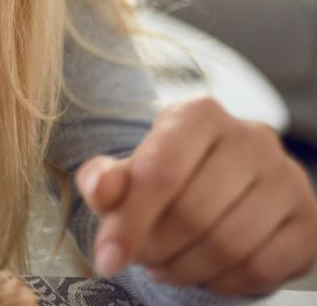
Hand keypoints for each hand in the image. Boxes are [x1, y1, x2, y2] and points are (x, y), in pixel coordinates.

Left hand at [76, 96, 316, 294]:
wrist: (222, 184)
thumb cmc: (166, 177)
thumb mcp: (126, 172)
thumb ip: (105, 180)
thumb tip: (100, 190)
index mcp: (199, 114)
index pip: (161, 172)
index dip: (130, 222)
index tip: (107, 258)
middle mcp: (251, 138)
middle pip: (194, 213)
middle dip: (157, 248)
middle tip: (142, 257)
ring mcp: (287, 178)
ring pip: (230, 245)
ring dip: (186, 268)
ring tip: (165, 266)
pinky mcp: (308, 219)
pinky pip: (263, 267)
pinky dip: (225, 282)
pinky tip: (205, 273)